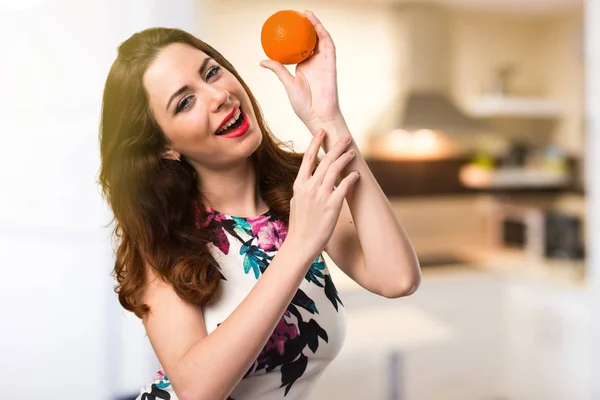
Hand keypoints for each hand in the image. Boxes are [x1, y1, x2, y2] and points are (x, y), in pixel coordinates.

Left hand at [260, 10, 340, 127]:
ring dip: (316, 25)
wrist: (319, 115)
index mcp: (304, 66)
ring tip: (306, 14)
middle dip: (307, 26)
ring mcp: (324, 62)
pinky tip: (315, 24)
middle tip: (297, 14)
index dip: (296, 35)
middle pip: (312, 40)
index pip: (301, 46)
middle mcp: (315, 62)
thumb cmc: (303, 104)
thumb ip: (278, 70)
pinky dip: (323, 33)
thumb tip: (262, 61)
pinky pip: (328, 45)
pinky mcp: (331, 64)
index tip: (288, 26)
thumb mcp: (288, 83)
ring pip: (321, 39)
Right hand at [285, 130, 359, 263]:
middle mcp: (309, 187)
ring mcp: (320, 196)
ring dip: (345, 159)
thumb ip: (303, 189)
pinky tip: (356, 174)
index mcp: (299, 185)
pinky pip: (344, 186)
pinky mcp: (332, 206)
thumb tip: (307, 181)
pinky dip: (351, 178)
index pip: (308, 158)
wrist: (300, 244)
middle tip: (345, 138)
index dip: (315, 142)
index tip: (321, 131)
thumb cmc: (299, 226)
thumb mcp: (295, 202)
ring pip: (335, 170)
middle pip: (325, 160)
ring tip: (353, 153)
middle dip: (336, 147)